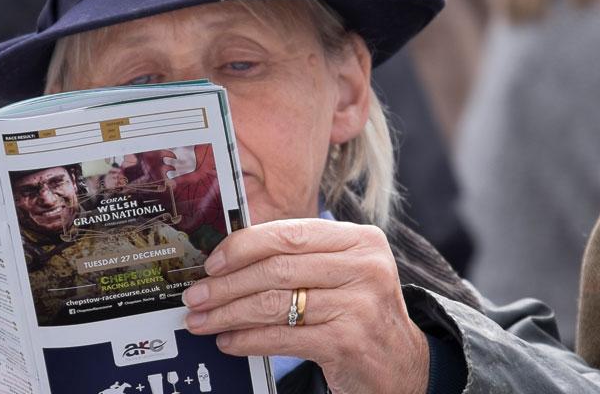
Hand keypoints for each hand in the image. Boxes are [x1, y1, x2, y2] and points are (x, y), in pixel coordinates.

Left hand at [181, 219, 429, 393]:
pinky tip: (228, 342)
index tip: (212, 262)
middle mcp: (365, 268)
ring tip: (203, 321)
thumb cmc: (361, 315)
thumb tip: (230, 260)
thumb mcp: (344, 274)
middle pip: (278, 269)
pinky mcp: (348, 342)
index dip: (244, 246)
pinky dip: (248, 340)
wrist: (402, 365)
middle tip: (196, 296)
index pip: (290, 233)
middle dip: (227, 284)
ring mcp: (359, 306)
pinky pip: (282, 337)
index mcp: (361, 240)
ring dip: (229, 314)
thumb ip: (301, 260)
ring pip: (275, 304)